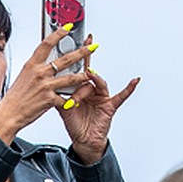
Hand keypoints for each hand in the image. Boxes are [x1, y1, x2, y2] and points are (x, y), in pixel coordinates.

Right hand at [0, 23, 99, 144]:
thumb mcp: (23, 76)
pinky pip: (65, 99)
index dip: (59, 33)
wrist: (8, 114)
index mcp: (32, 65)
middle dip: (82, 52)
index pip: (47, 43)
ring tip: (90, 73)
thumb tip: (44, 62)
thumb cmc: (14, 97)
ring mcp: (45, 86)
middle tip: (91, 48)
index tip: (68, 27)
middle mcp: (40, 73)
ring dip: (83, 75)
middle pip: (65, 59)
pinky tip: (77, 100)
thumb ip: (35, 69)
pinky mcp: (49, 100)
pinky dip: (72, 100)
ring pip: (70, 78)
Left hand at [57, 50, 139, 165]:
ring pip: (97, 85)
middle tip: (83, 58)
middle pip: (88, 76)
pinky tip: (134, 81)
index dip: (80, 55)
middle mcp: (92, 90)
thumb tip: (48, 83)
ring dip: (90, 86)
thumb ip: (57, 94)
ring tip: (88, 80)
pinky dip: (128, 89)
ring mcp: (101, 97)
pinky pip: (121, 96)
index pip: (80, 69)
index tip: (79, 40)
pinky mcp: (110, 106)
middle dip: (84, 71)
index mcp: (81, 89)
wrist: (83, 141)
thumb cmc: (75, 125)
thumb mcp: (62, 108)